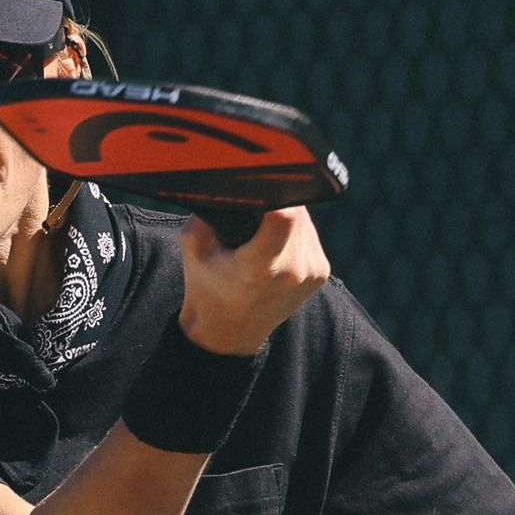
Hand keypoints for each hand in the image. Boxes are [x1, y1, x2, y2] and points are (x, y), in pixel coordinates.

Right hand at [176, 206, 329, 355]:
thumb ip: (212, 209)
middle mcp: (292, 270)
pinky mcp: (322, 272)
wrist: (228, 332)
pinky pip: (309, 235)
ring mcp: (311, 273)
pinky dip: (294, 232)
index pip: (284, 215)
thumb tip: (233, 182)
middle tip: (253, 212)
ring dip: (286, 216)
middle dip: (274, 202)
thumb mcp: (193, 244)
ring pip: (304, 220)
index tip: (255, 191)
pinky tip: (276, 246)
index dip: (271, 194)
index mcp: (259, 266)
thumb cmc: (206, 286)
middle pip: (294, 210)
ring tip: (262, 232)